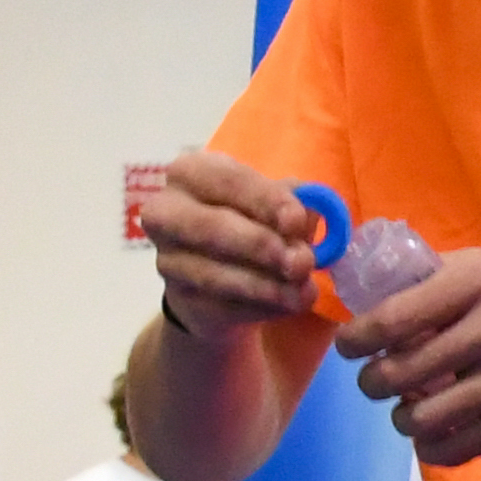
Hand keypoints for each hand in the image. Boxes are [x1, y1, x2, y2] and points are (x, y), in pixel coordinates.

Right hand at [147, 148, 325, 340]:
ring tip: (305, 291)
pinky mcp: (180, 299)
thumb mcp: (275, 204)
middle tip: (302, 261)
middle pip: (210, 227)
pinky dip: (261, 308)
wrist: (221, 275)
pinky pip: (221, 306)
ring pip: (214, 274)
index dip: (265, 200)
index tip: (297, 221)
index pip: (227, 180)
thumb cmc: (253, 223)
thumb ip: (295, 202)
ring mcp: (168, 259)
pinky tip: (289, 304)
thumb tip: (313, 208)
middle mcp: (167, 212)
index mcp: (192, 173)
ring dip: (266, 286)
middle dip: (260, 245)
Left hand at [342, 252, 480, 465]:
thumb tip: (381, 295)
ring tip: (409, 411)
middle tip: (378, 382)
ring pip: (423, 417)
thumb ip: (446, 279)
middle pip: (398, 372)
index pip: (391, 317)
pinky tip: (437, 438)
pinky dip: (435, 449)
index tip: (351, 347)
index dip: (355, 340)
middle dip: (373, 384)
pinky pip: (460, 447)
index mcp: (480, 280)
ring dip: (403, 419)